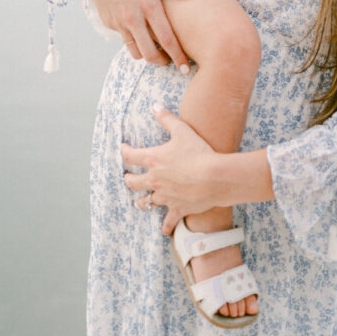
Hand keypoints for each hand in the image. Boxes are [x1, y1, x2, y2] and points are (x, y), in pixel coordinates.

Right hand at [75, 0, 194, 65]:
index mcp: (149, 6)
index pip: (167, 39)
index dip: (177, 56)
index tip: (185, 67)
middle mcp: (133, 18)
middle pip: (149, 53)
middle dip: (163, 62)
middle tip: (172, 62)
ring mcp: (119, 23)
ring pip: (135, 51)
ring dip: (147, 55)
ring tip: (157, 52)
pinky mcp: (109, 24)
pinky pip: (124, 40)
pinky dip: (134, 42)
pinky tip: (142, 36)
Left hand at [119, 106, 227, 230]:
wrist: (214, 178)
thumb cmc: (199, 153)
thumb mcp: (183, 131)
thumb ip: (167, 119)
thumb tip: (155, 106)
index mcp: (153, 160)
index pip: (130, 155)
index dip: (124, 151)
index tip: (122, 148)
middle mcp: (154, 180)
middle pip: (132, 182)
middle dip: (129, 179)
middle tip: (129, 178)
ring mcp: (164, 196)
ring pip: (145, 202)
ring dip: (142, 201)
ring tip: (141, 201)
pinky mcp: (177, 208)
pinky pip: (168, 221)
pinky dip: (165, 225)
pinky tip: (164, 229)